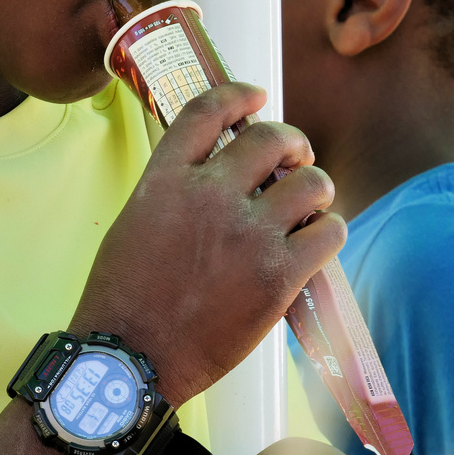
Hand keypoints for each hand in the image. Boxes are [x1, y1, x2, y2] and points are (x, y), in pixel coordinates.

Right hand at [70, 82, 346, 401]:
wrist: (129, 358)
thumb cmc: (124, 298)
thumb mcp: (134, 219)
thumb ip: (175, 187)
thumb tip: (219, 173)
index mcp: (167, 177)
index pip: (208, 110)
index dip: (239, 95)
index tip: (257, 95)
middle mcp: (210, 193)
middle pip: (270, 138)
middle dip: (292, 142)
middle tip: (297, 157)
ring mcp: (248, 232)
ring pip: (312, 182)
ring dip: (317, 188)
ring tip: (312, 203)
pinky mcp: (278, 274)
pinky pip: (329, 232)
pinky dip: (330, 231)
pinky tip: (319, 240)